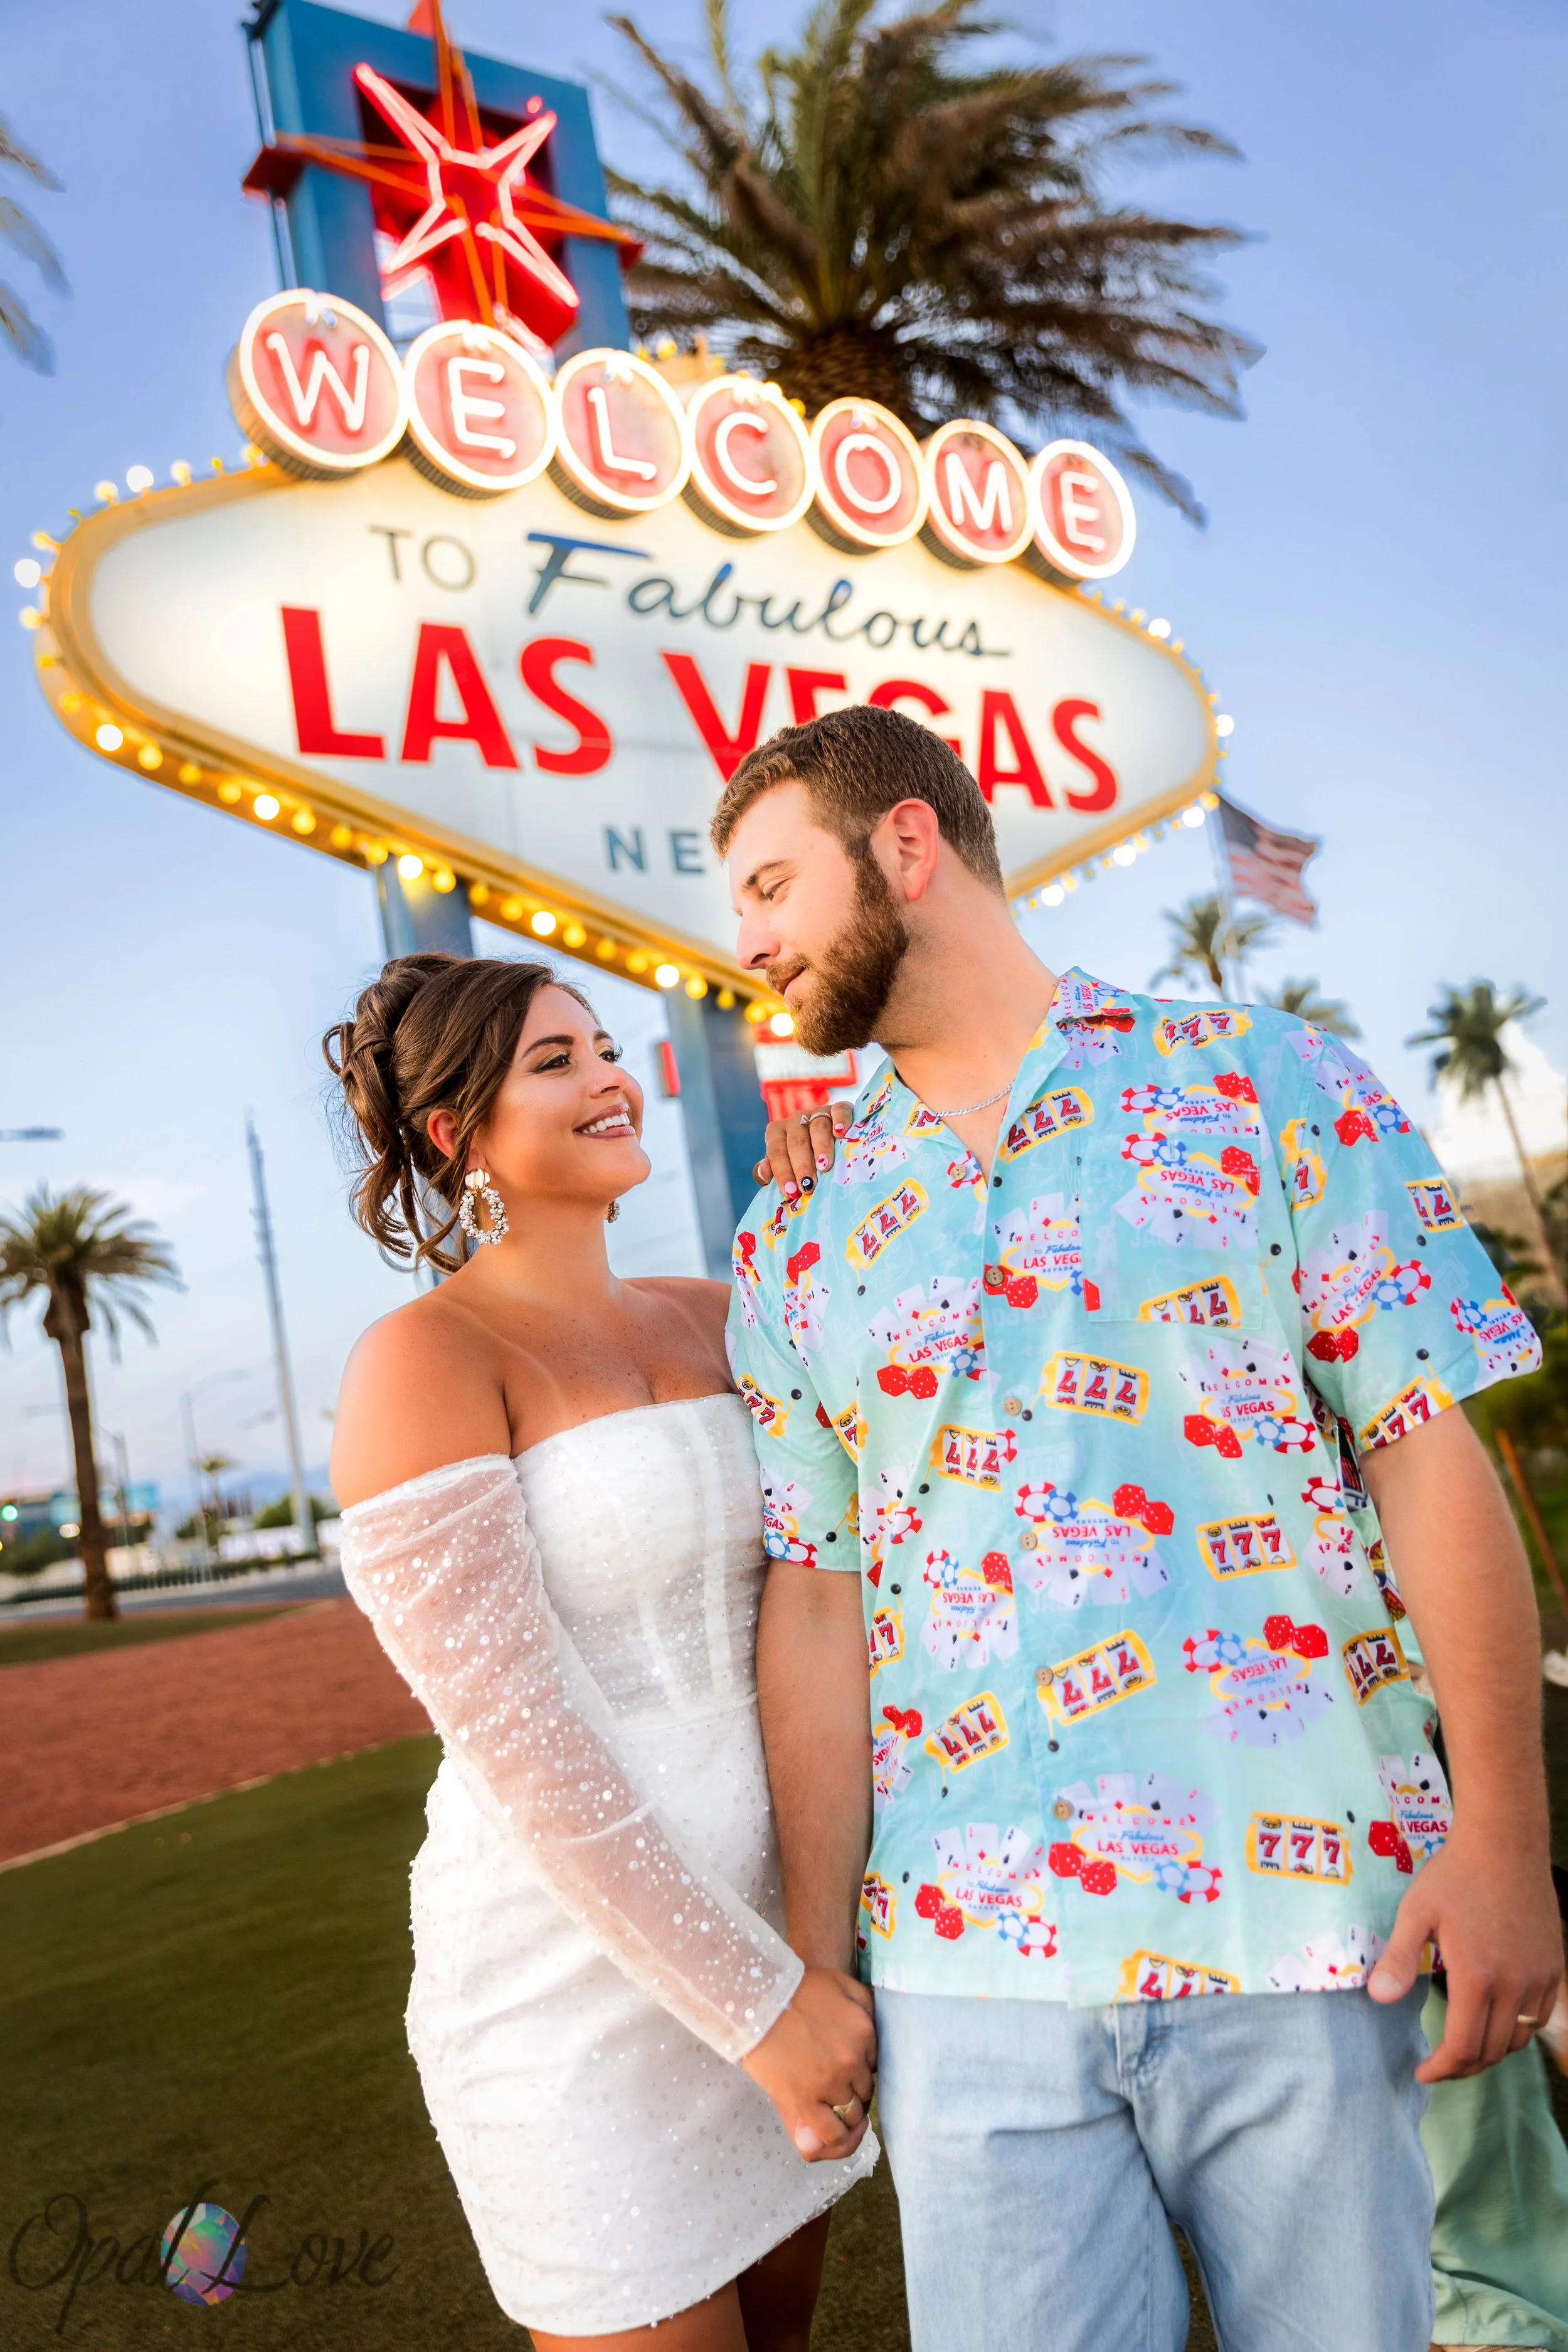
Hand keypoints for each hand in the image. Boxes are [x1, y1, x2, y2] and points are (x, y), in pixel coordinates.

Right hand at [742, 1966, 875, 2161]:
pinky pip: (833, 2135)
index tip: (849, 2067)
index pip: (876, 2064)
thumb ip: (866, 2001)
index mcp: (864, 2031)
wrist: (758, 2001)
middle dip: (854, 2090)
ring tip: (833, 2107)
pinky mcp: (805, 2102)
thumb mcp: (841, 1983)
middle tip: (836, 2084)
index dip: (862, 2068)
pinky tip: (836, 2131)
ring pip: (853, 2113)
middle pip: (866, 2090)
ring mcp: (830, 2083)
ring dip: (847, 2113)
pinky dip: (838, 2139)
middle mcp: (853, 2060)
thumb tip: (876, 2023)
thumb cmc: (797, 1989)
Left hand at [753, 1101, 857, 1198]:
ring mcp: (817, 1112)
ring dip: (821, 1147)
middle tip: (808, 1185)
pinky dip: (840, 1120)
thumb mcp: (784, 1167)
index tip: (791, 1191)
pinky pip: (839, 1110)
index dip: (782, 1172)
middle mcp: (795, 1120)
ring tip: (825, 1167)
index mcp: (777, 1132)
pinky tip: (840, 1132)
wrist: (832, 1143)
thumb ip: (771, 1172)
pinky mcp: (838, 1108)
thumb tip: (763, 1170)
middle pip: (797, 1141)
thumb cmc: (804, 1162)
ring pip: (818, 1127)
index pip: (776, 1152)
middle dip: (802, 1165)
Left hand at [1367, 1826, 1563, 2078]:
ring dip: (1490, 2052)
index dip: (1442, 2069)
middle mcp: (1514, 1984)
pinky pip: (1538, 2016)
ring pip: (1518, 2038)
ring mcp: (1539, 1977)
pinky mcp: (1554, 1966)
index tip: (1422, 2073)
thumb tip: (1377, 1999)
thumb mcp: (1416, 1913)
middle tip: (1438, 2064)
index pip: (1462, 2046)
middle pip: (1491, 2051)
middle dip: (1462, 2066)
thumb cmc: (1454, 1874)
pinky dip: (1516, 2030)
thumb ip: (1399, 1959)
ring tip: (1463, 2047)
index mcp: (1476, 1976)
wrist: (1505, 1842)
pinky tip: (1495, 2020)